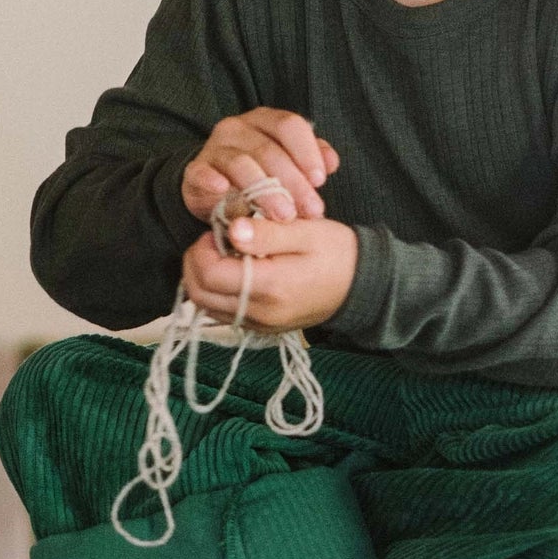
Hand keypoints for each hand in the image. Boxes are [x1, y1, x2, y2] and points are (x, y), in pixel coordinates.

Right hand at [182, 108, 338, 223]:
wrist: (214, 188)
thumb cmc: (260, 174)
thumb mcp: (288, 164)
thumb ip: (311, 159)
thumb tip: (332, 162)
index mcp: (264, 119)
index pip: (289, 125)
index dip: (307, 152)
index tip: (320, 181)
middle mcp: (237, 127)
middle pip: (269, 150)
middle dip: (293, 182)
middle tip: (309, 210)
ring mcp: (214, 147)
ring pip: (241, 164)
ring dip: (265, 191)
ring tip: (283, 215)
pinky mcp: (195, 170)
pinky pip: (203, 173)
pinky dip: (213, 181)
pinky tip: (224, 192)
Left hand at [182, 215, 356, 332]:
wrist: (363, 285)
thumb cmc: (337, 252)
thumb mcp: (305, 231)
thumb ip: (267, 232)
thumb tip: (231, 230)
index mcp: (270, 286)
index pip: (209, 274)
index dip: (203, 248)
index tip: (220, 230)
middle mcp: (261, 313)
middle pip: (198, 295)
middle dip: (195, 263)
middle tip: (213, 240)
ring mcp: (261, 325)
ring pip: (205, 307)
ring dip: (202, 278)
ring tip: (223, 253)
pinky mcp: (262, 328)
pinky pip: (222, 314)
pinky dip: (216, 292)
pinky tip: (233, 271)